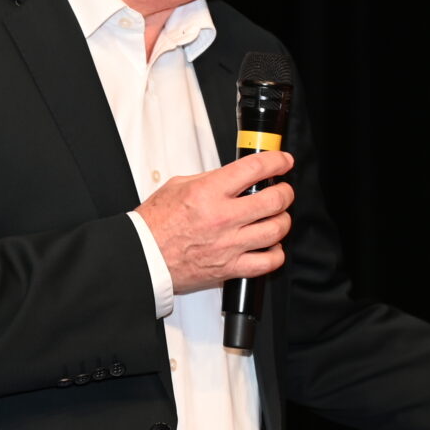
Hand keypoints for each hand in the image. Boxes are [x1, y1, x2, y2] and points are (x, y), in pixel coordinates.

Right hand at [136, 151, 295, 294]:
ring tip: (277, 217)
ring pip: (276, 230)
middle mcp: (222, 218)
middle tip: (283, 190)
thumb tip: (235, 176)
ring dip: (283, 220)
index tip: (283, 162)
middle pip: (274, 200)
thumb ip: (210, 179)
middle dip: (285, 192)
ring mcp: (229, 245)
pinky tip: (270, 246)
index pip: (255, 169)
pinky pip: (267, 263)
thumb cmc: (155, 224)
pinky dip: (276, 253)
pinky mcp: (230, 268)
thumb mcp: (179, 186)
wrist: (143, 256)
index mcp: (208, 192)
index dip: (277, 161)